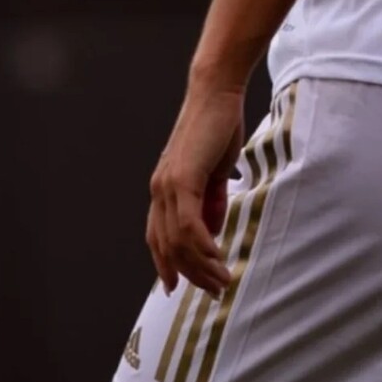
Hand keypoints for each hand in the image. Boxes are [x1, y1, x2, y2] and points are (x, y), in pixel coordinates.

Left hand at [147, 81, 244, 296]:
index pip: (158, 237)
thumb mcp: (216, 172)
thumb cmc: (218, 126)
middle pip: (168, 247)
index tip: (178, 287)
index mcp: (164, 187)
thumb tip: (212, 229)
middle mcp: (159, 189)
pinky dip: (203, 247)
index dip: (166, 265)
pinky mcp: (182, 179)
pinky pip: (189, 225)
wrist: (217, 93)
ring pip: (178, 242)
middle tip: (215, 289)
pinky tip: (218, 257)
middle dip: (192, 274)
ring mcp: (168, 185)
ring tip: (223, 278)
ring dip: (201, 266)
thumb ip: (212, 200)